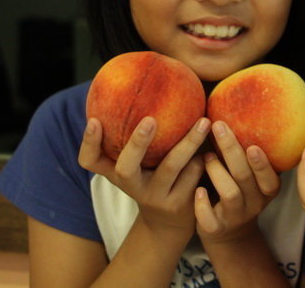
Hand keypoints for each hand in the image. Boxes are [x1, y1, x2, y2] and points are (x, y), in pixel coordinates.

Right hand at [78, 116, 208, 234]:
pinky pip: (194, 175)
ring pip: (170, 167)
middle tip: (150, 119)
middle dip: (137, 142)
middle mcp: (131, 186)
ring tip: (204, 121)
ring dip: (188, 142)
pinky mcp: (178, 205)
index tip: (94, 119)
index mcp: (116, 172)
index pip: (90, 161)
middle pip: (126, 167)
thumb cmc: (157, 176)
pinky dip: (205, 159)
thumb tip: (154, 82)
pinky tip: (215, 147)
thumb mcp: (144, 161)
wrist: (172, 223)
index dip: (89, 142)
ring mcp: (154, 197)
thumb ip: (144, 135)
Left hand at [194, 121, 280, 245]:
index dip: (262, 163)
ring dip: (217, 171)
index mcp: (268, 188)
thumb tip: (238, 107)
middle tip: (218, 126)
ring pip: (230, 194)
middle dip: (232, 151)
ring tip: (206, 156)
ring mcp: (236, 216)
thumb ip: (247, 153)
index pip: (270, 176)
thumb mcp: (249, 175)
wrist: (228, 233)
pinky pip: (210, 220)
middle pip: (246, 177)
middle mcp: (255, 203)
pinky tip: (198, 190)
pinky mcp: (216, 229)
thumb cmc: (237, 189)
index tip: (252, 144)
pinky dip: (203, 205)